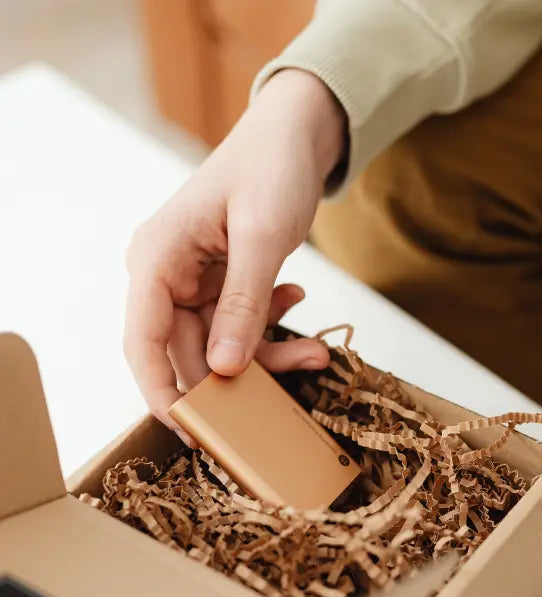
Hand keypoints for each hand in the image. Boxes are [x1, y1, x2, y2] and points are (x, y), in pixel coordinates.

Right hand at [124, 69, 345, 443]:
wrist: (295, 137)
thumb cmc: (271, 169)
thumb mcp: (262, 237)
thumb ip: (242, 303)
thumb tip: (222, 367)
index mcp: (156, 259)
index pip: (144, 342)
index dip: (162, 393)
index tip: (193, 433)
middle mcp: (167, 276)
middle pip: (191, 352)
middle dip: (246, 372)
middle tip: (299, 374)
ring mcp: (194, 282)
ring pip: (223, 345)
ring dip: (270, 352)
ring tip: (316, 348)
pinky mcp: (222, 284)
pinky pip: (242, 325)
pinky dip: (272, 325)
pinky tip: (296, 301)